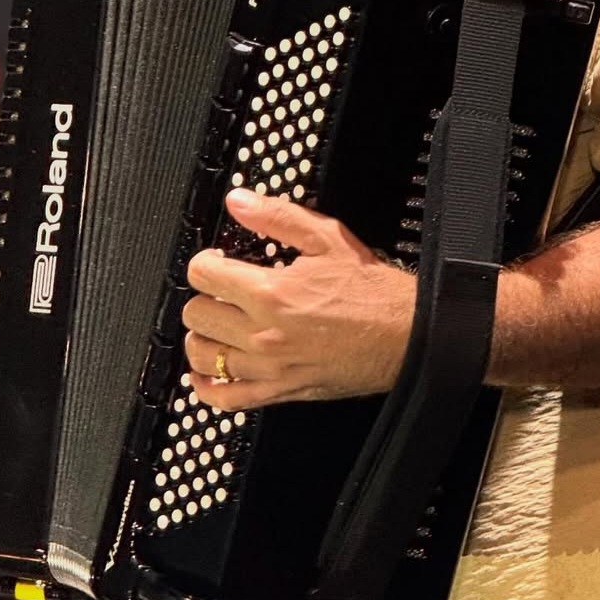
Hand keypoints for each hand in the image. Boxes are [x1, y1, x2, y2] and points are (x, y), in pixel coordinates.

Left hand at [183, 188, 416, 409]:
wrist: (403, 336)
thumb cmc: (370, 292)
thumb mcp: (327, 238)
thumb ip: (277, 216)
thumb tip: (239, 201)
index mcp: (271, 293)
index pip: (203, 275)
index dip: (205, 260)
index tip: (217, 260)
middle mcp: (263, 334)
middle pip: (196, 314)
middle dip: (204, 295)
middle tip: (221, 289)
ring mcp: (268, 368)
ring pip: (203, 355)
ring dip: (202, 335)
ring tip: (217, 322)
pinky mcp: (279, 392)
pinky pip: (224, 397)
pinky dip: (206, 385)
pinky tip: (208, 370)